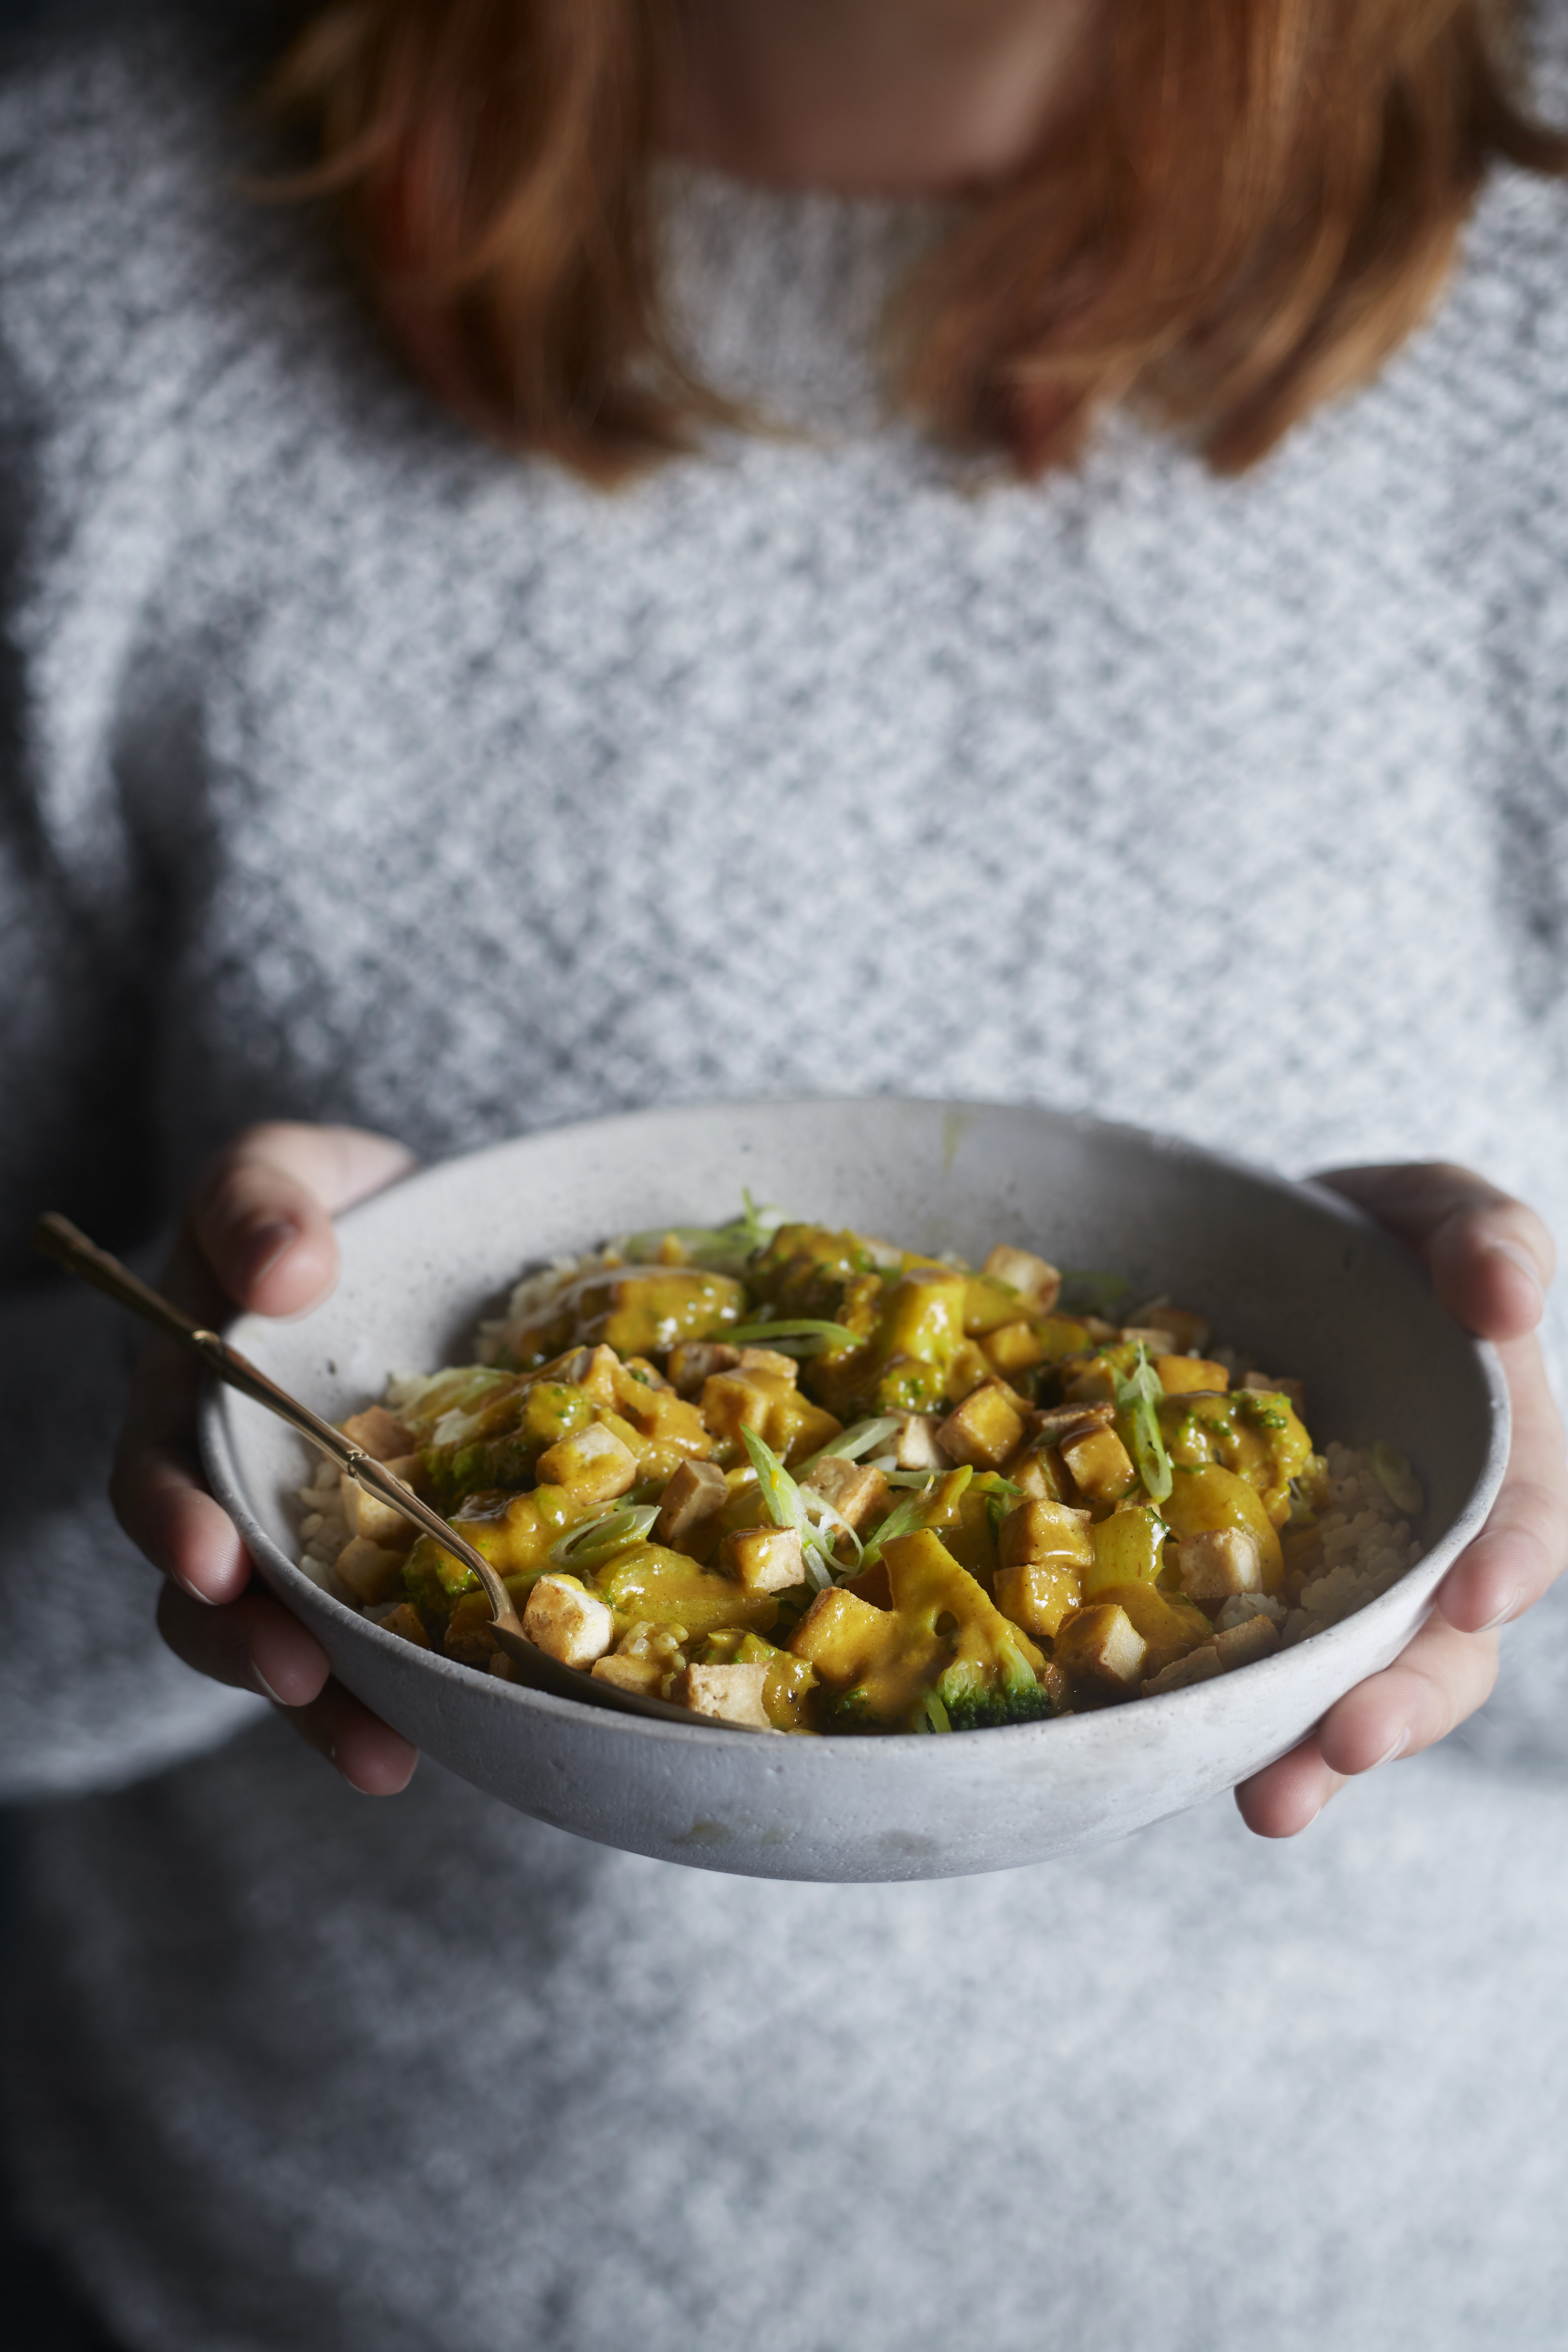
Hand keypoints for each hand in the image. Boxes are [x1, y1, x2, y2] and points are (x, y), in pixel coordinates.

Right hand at [111, 1122, 421, 1794]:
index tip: (213, 1558)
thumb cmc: (329, 1210)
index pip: (159, 1470)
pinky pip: (375, 1644)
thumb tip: (286, 1270)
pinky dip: (396, 1700)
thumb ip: (263, 1201)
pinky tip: (433, 1743)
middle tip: (294, 1671)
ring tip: (378, 1753)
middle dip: (243, 1640)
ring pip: (283, 1640)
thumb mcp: (285, 1172)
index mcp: (190, 1397)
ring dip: (321, 1703)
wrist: (415, 1241)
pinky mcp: (381, 1567)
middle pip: (211, 1588)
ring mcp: (305, 1536)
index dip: (177, 1523)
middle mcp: (233, 1483)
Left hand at [1236, 1162, 1565, 1836]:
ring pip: (1341, 1687)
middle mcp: (1422, 1548)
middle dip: (1400, 1707)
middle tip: (1342, 1749)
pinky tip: (1160, 1750)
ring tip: (1269, 1803)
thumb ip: (1485, 1239)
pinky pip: (1234, 1665)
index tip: (1471, 1601)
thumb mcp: (1434, 1211)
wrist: (1241, 1277)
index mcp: (1493, 1463)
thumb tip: (1505, 1295)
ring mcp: (1330, 1586)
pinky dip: (1211, 1714)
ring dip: (1309, 1752)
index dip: (1509, 1566)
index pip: (1525, 1526)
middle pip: (1438, 1648)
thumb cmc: (1365, 1245)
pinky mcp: (1235, 1598)